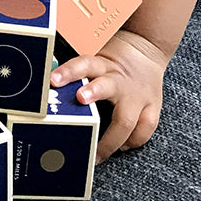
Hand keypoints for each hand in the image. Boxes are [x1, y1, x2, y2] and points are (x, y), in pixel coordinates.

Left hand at [50, 29, 169, 162]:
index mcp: (102, 65)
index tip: (53, 80)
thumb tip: (47, 87)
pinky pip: (145, 128)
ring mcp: (138, 95)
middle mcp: (119, 80)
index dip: (68, 72)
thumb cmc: (113, 59)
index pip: (83, 64)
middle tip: (80, 100)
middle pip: (106, 87)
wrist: (147, 47)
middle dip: (93, 94)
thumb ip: (76, 73)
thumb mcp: (95, 58)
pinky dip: (133, 141)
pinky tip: (122, 147)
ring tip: (99, 153)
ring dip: (113, 136)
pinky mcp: (153, 106)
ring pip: (128, 117)